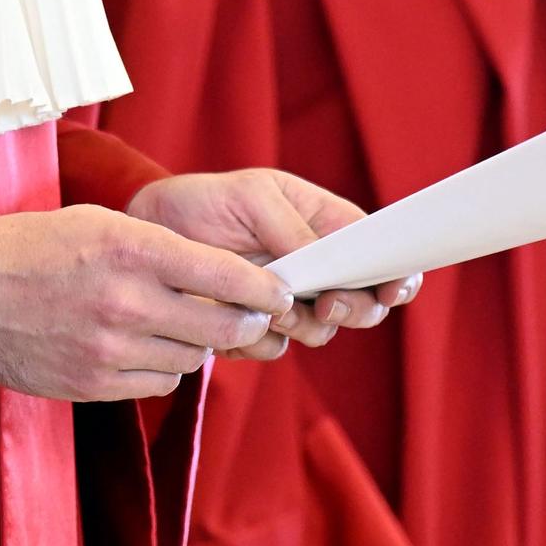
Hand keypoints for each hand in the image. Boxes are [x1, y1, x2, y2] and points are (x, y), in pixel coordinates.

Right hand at [0, 204, 292, 400]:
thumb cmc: (39, 248)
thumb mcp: (102, 224)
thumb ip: (164, 249)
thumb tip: (228, 280)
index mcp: (131, 248)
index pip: (224, 273)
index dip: (265, 288)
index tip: (282, 293)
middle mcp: (125, 300)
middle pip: (221, 324)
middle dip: (246, 322)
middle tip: (252, 317)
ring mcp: (109, 348)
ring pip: (193, 358)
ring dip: (197, 344)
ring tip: (174, 325)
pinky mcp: (93, 384)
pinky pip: (159, 383)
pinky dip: (163, 369)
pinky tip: (143, 349)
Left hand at [127, 169, 421, 358]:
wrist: (148, 233)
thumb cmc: (204, 202)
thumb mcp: (252, 197)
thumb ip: (293, 227)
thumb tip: (323, 264)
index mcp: (325, 227)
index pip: (379, 254)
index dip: (397, 275)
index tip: (394, 289)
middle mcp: (315, 269)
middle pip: (363, 304)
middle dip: (353, 308)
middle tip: (326, 303)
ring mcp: (286, 303)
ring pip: (320, 331)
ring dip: (300, 323)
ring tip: (267, 304)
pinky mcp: (253, 330)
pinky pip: (273, 348)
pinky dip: (256, 338)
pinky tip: (231, 316)